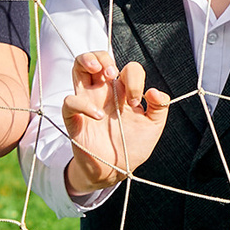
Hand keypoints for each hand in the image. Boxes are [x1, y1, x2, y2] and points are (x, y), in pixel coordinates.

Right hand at [61, 49, 169, 193]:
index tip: (136, 100)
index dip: (133, 77)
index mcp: (122, 92)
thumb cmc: (133, 146)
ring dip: (87, 61)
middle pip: (96, 58)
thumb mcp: (153, 126)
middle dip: (103, 57)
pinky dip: (82, 104)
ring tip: (100, 71)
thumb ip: (159, 107)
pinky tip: (97, 115)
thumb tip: (153, 91)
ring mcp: (87, 103)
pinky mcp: (75, 119)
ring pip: (77, 69)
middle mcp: (104, 93)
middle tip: (113, 73)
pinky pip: (70, 102)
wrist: (116, 172)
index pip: (126, 69)